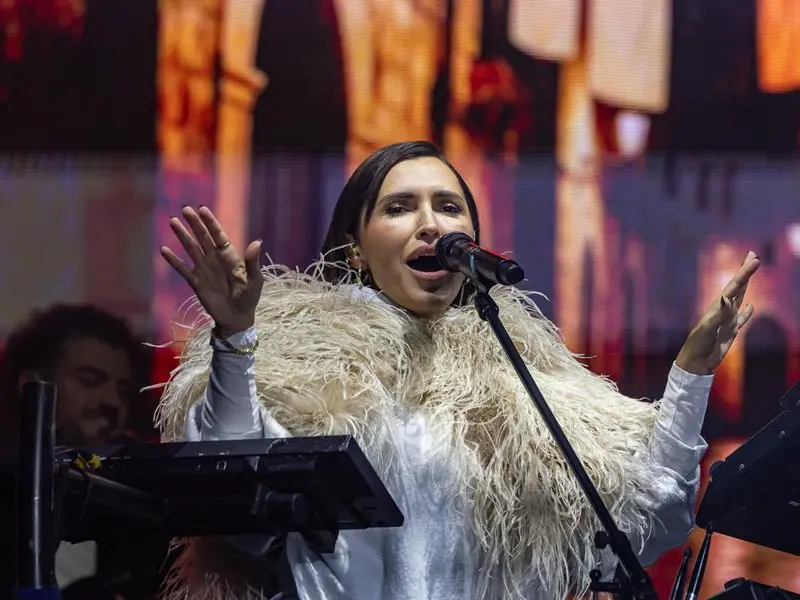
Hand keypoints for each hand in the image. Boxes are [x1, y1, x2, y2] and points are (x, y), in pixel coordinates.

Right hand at [160, 206, 262, 336]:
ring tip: (172, 222)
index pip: (219, 235)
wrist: (237, 318)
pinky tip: (163, 250)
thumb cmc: (249, 298)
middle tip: (185, 209)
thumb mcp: (255, 280)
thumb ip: (252, 262)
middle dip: (194, 224)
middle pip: (203, 238)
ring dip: (182, 236)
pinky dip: (173, 260)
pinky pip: (182, 269)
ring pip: (191, 249)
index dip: (211, 223)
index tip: (202, 209)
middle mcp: (215, 260)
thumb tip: (257, 242)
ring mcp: (204, 270)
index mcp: (230, 257)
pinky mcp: (196, 282)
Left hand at [675, 251, 760, 374]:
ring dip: (746, 286)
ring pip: (740, 298)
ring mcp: (727, 320)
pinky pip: (742, 318)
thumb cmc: (698, 345)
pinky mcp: (731, 331)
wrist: (695, 362)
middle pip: (737, 287)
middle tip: (753, 256)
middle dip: (745, 272)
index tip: (754, 259)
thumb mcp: (707, 329)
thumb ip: (719, 314)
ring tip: (750, 273)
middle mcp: (723, 310)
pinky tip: (751, 306)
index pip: (733, 286)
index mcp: (717, 307)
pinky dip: (747, 312)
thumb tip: (726, 298)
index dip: (744, 272)